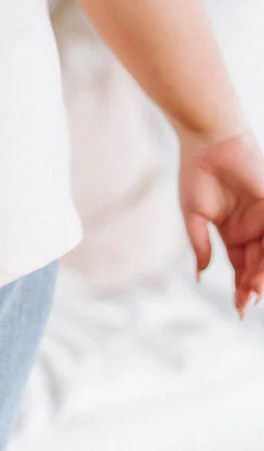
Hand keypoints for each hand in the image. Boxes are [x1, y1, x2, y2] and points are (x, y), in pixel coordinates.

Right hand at [177, 127, 263, 316]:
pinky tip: (261, 272)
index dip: (241, 289)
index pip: (241, 268)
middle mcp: (250, 229)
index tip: (238, 310)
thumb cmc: (197, 172)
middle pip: (257, 267)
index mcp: (231, 232)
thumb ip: (200, 245)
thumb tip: (201, 276)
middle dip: (253, 288)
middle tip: (246, 305)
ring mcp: (263, 218)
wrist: (208, 140)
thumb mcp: (194, 215)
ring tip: (254, 294)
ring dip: (262, 276)